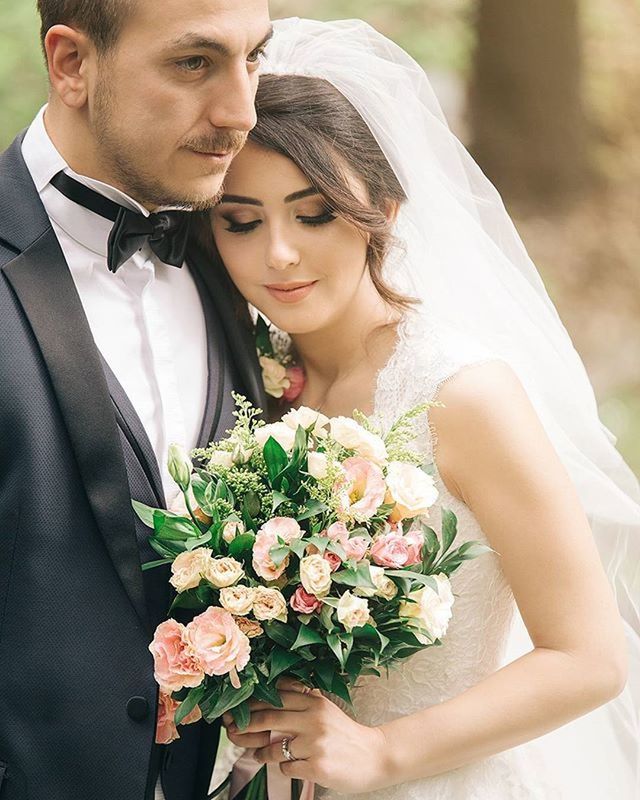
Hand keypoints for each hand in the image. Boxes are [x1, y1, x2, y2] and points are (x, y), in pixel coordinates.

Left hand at [222, 678, 391, 792]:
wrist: (374, 756)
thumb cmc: (345, 733)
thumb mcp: (325, 708)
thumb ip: (300, 698)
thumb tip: (269, 691)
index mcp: (314, 701)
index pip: (275, 697)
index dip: (252, 703)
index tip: (236, 709)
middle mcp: (314, 719)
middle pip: (267, 719)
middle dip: (245, 726)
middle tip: (233, 731)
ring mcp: (315, 743)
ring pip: (273, 748)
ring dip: (261, 753)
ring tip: (259, 754)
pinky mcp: (316, 766)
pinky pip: (286, 767)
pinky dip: (284, 768)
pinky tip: (293, 765)